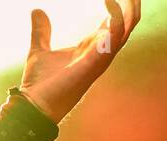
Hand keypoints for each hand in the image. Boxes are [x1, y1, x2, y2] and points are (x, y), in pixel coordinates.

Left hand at [19, 0, 140, 123]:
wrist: (35, 104)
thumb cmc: (39, 84)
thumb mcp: (39, 50)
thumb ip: (41, 31)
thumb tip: (36, 11)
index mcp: (90, 46)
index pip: (113, 22)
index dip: (118, 4)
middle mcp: (100, 50)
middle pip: (128, 22)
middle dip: (131, 3)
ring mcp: (102, 56)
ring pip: (129, 25)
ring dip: (131, 6)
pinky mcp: (99, 60)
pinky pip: (116, 32)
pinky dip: (116, 14)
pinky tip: (108, 0)